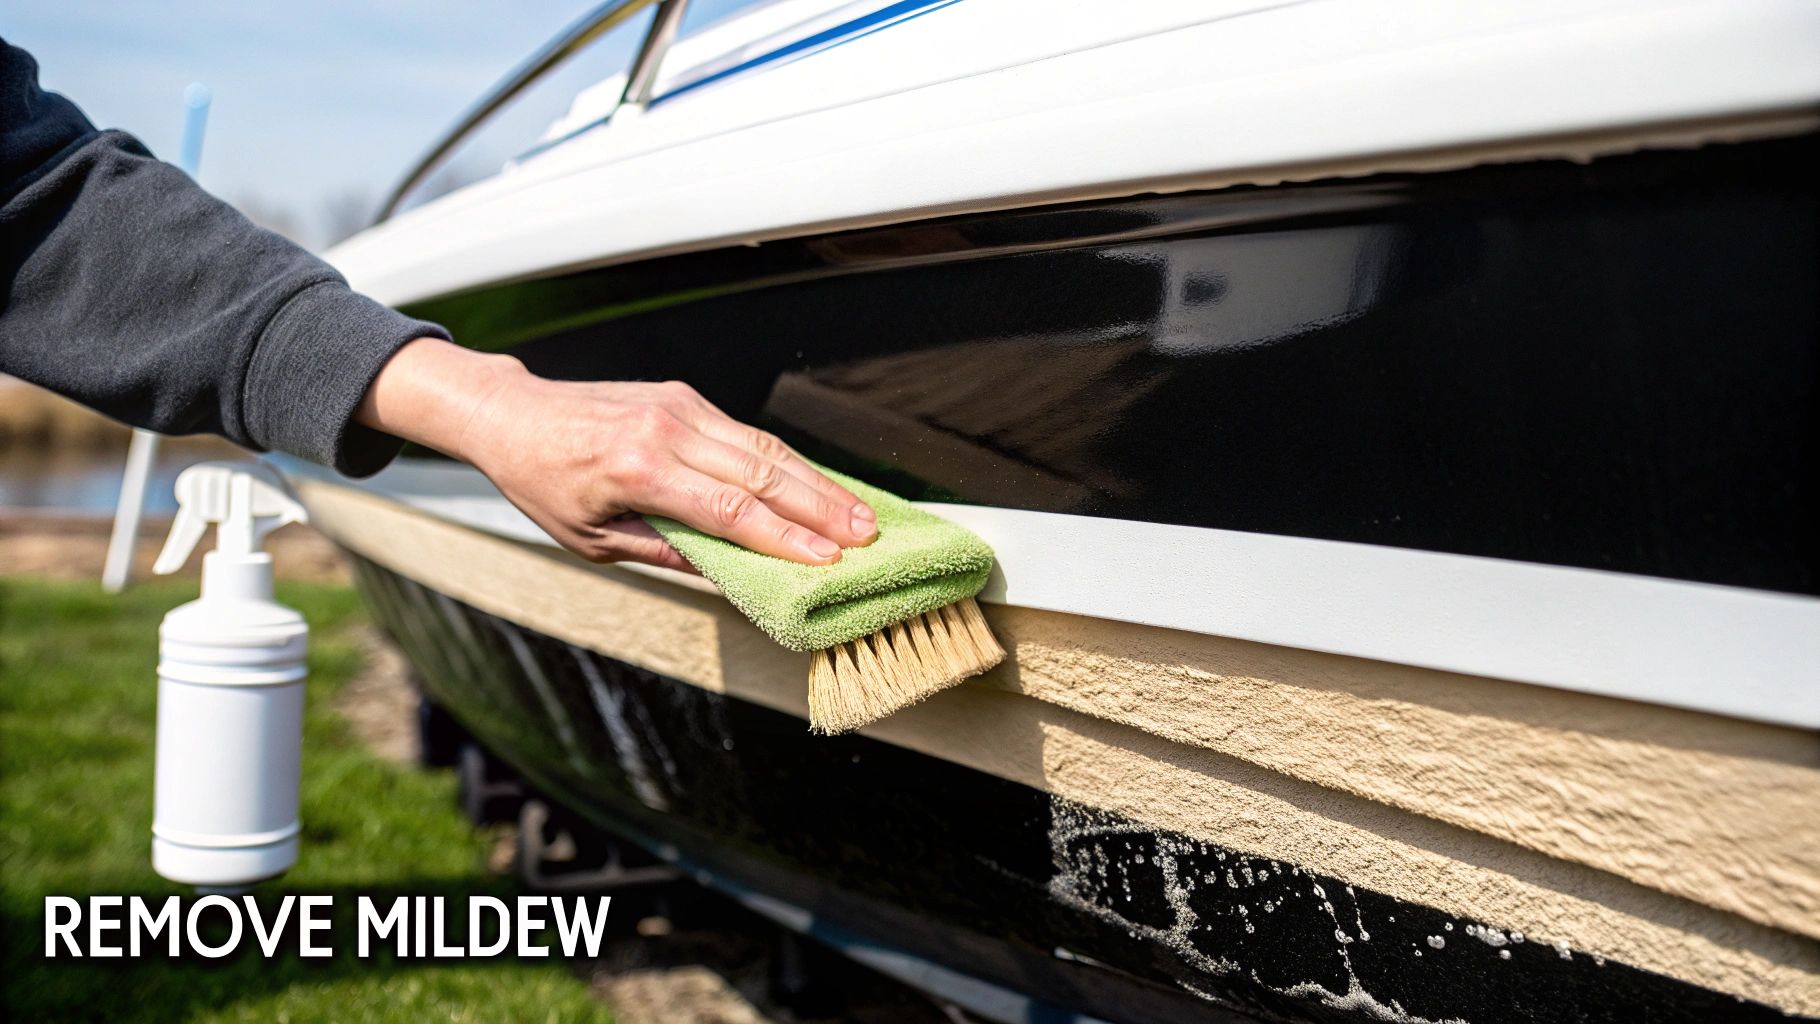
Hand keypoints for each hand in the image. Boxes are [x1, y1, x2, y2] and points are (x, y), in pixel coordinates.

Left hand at [356, 338, 875, 569]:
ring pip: (763, 447)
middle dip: (820, 508)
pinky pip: (746, 433)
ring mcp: (679, 406)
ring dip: (816, 482)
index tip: (825, 562)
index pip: (729, 510)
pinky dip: (788, 461)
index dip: (783, 539)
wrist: (513, 414)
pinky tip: (817, 486)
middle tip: (865, 537)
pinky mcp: (684, 396)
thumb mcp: (593, 539)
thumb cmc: (545, 484)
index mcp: (637, 471)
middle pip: (761, 473)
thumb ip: (664, 552)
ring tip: (857, 514)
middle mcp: (665, 430)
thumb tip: (729, 575)